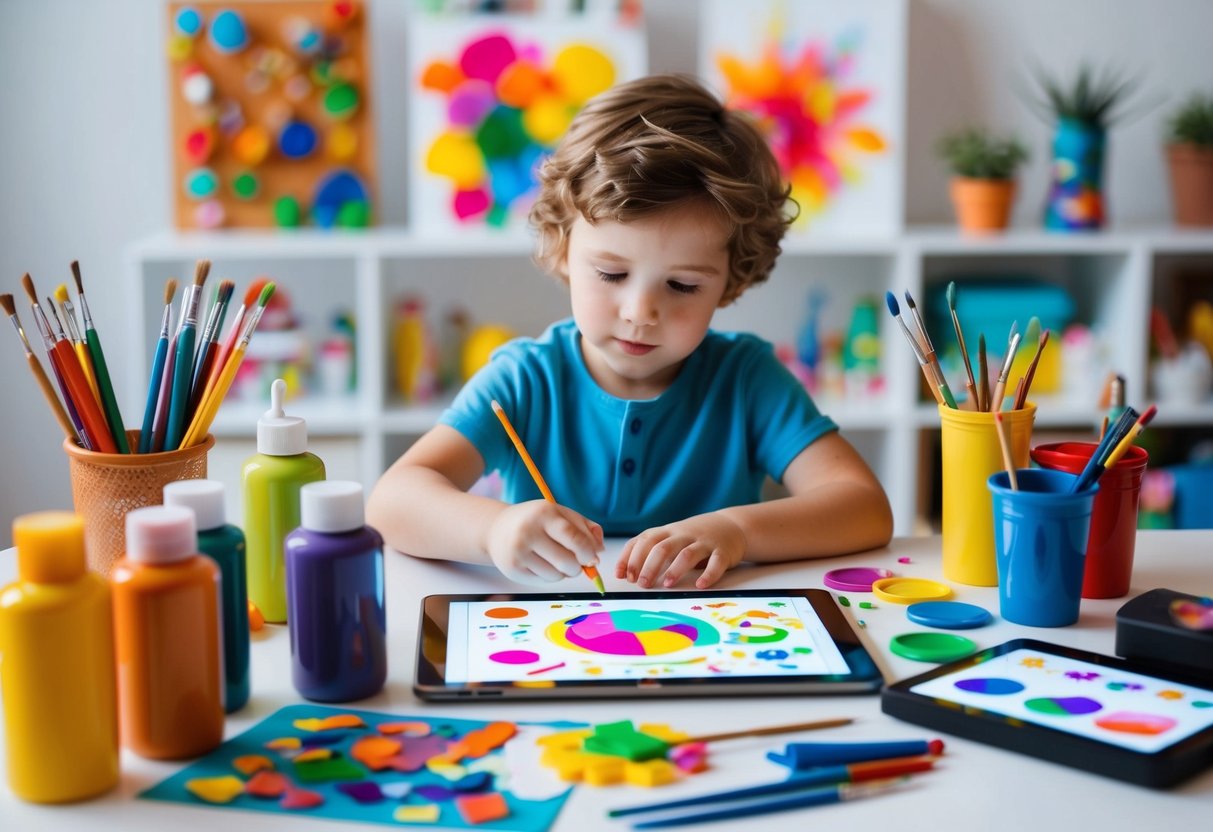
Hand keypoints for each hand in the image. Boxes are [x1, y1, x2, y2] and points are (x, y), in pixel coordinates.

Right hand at [486, 501, 603, 585]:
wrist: (498, 529)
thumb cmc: (536, 521)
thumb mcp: (560, 514)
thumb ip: (584, 528)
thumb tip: (600, 550)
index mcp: (544, 514)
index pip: (573, 537)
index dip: (588, 552)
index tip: (593, 559)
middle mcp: (528, 532)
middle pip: (566, 561)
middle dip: (578, 567)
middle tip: (578, 564)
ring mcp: (518, 552)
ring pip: (556, 575)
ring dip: (564, 572)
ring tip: (556, 560)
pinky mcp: (512, 569)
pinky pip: (544, 581)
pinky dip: (550, 576)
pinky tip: (542, 564)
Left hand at [616, 513, 745, 588]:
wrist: (730, 526)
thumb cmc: (693, 536)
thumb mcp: (670, 538)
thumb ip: (649, 551)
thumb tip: (623, 573)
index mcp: (667, 532)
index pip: (644, 541)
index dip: (631, 557)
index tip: (622, 575)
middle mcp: (683, 535)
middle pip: (662, 547)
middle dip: (649, 566)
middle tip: (642, 584)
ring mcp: (704, 542)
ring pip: (687, 554)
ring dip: (675, 569)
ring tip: (667, 584)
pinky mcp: (723, 551)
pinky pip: (716, 562)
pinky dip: (708, 574)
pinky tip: (701, 584)